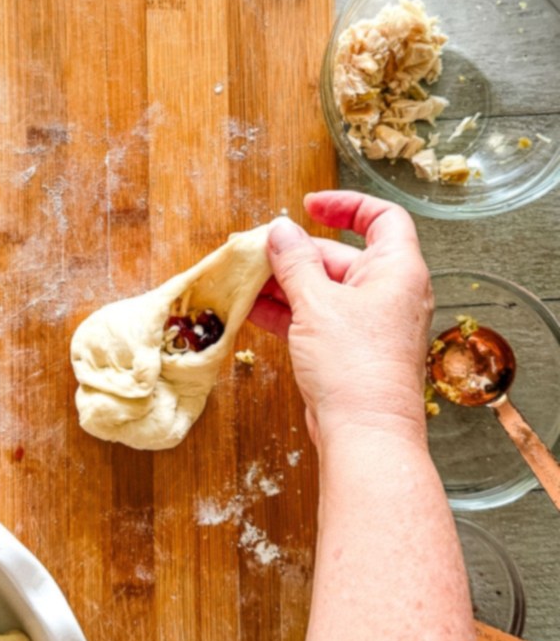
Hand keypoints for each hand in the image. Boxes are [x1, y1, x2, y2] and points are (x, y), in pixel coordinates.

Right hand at [250, 190, 432, 444]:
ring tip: (243, 281)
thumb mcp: (316, 303)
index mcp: (397, 270)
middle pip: (340, 256)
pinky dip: (287, 312)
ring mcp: (369, 325)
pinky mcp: (349, 352)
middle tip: (253, 253)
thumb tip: (279, 230)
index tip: (309, 206)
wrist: (365, 436)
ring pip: (323, 290)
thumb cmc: (355, 366)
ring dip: (283, 285)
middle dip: (294, 254)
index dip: (346, 205)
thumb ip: (294, 261)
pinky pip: (316, 319)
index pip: (382, 218)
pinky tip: (250, 309)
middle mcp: (388, 294)